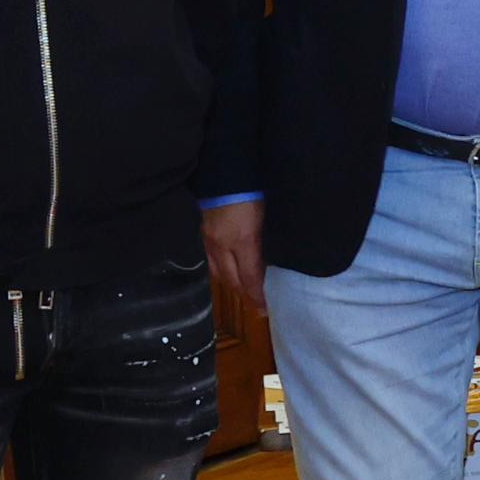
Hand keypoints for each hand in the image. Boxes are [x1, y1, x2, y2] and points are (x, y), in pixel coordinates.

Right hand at [202, 198, 264, 325]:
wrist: (228, 172)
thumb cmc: (256, 192)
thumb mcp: (269, 220)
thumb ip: (270, 242)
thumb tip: (275, 262)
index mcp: (243, 241)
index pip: (249, 277)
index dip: (256, 295)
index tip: (264, 308)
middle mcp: (222, 244)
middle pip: (232, 279)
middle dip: (244, 294)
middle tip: (257, 306)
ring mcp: (210, 239)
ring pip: (219, 272)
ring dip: (232, 285)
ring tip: (244, 293)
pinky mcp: (204, 233)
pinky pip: (211, 259)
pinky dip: (221, 271)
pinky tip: (229, 273)